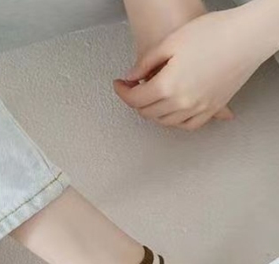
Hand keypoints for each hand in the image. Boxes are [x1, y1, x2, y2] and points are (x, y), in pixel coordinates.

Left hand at [114, 8, 266, 130]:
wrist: (248, 36)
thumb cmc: (215, 33)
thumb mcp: (171, 42)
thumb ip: (146, 63)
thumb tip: (131, 77)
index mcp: (167, 86)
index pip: (135, 99)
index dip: (122, 91)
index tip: (120, 85)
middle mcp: (181, 103)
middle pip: (147, 112)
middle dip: (136, 101)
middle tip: (134, 89)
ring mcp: (197, 109)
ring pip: (164, 122)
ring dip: (153, 112)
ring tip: (151, 98)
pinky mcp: (212, 109)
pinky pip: (187, 125)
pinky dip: (175, 121)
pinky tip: (172, 111)